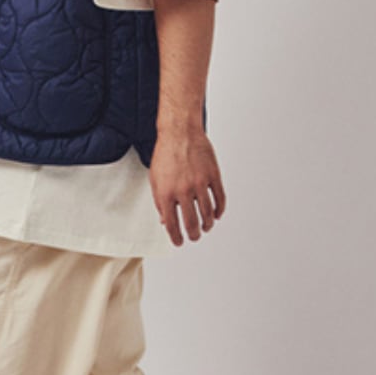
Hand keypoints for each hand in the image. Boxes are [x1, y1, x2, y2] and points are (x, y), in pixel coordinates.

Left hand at [149, 129, 226, 246]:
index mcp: (166, 193)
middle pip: (192, 223)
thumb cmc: (166, 154)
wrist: (180, 132)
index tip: (179, 242)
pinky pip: (219, 199)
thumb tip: (165, 221)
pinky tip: (216, 215)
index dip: (176, 237)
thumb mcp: (155, 179)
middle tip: (194, 237)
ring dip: (207, 225)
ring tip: (205, 228)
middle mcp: (183, 190)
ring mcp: (200, 183)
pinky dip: (219, 210)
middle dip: (193, 235)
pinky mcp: (213, 175)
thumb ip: (159, 202)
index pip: (171, 224)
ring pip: (207, 213)